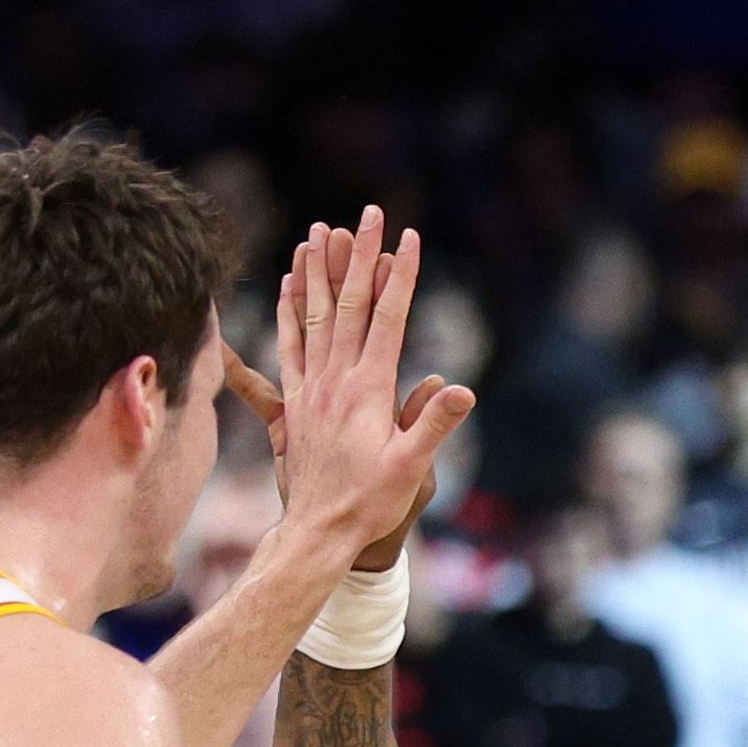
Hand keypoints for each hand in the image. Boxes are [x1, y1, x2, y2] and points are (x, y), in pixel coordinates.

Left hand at [248, 210, 478, 572]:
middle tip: (366, 214)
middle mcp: (335, 380)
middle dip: (359, 255)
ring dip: (318, 272)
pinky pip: (288, 346)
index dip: (399, 275)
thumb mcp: (410, 469)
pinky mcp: (294, 403)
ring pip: (313, 317)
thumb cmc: (370, 505)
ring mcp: (310, 388)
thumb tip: (461, 389)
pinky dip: (288, 312)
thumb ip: (433, 426)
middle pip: (348, 304)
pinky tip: (286, 288)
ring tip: (319, 233)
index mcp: (367, 390)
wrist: (318, 532)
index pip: (387, 318)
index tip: (408, 239)